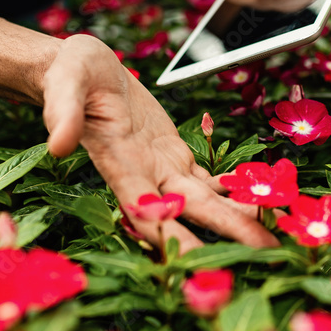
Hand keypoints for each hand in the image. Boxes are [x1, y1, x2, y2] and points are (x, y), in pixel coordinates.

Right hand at [40, 35, 278, 253]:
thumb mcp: (64, 84)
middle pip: (188, 211)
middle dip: (225, 232)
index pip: (144, 209)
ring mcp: (161, 166)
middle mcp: (143, 174)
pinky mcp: (174, 153)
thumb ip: (63, 113)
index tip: (197, 261)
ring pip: (205, 198)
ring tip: (273, 231)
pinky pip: (207, 178)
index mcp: (117, 163)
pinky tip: (260, 197)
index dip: (170, 234)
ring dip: (238, 215)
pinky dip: (233, 188)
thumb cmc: (69, 74)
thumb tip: (57, 145)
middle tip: (264, 251)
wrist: (82, 69)